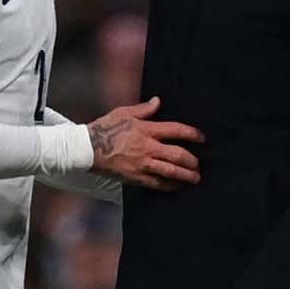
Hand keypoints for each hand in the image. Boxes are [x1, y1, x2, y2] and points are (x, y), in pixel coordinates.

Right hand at [88, 96, 204, 191]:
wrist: (87, 149)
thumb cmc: (105, 128)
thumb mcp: (124, 112)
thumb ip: (144, 109)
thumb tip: (158, 101)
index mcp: (146, 130)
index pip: (176, 130)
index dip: (192, 134)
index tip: (201, 137)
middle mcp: (148, 148)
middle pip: (178, 155)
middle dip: (192, 161)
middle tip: (199, 164)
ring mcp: (143, 164)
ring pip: (171, 172)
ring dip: (186, 176)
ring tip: (195, 178)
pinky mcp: (136, 177)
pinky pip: (157, 184)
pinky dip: (169, 186)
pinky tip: (177, 187)